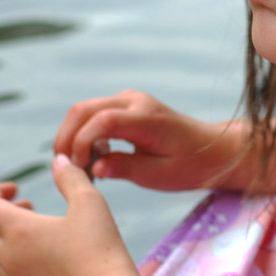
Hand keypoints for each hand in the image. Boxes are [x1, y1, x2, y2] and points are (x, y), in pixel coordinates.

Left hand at [0, 154, 140, 275]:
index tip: (17, 189)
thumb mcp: (90, 201)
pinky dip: (20, 262)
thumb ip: (70, 177)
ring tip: (40, 231)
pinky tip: (50, 257)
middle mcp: (10, 258)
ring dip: (7, 239)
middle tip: (27, 207)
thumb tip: (59, 159)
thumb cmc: (100, 247)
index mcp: (18, 231)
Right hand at [53, 91, 243, 190]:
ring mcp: (129, 100)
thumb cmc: (189, 165)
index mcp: (146, 118)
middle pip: (84, 109)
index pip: (103, 120)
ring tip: (78, 166)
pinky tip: (91, 156)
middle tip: (63, 168)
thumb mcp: (160, 175)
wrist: (211, 149)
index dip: (81, 142)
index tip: (77, 167)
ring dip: (72, 135)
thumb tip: (94, 168)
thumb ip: (126, 169)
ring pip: (84, 109)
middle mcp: (135, 101)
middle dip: (66, 137)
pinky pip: (94, 114)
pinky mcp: (126, 106)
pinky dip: (83, 133)